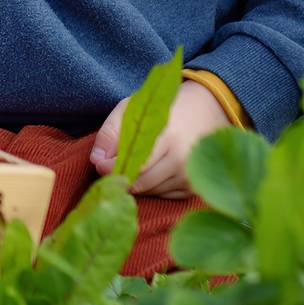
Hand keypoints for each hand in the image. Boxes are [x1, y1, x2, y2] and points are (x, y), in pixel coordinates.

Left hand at [88, 80, 232, 199]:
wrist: (207, 111)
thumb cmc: (165, 109)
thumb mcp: (133, 108)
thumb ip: (111, 132)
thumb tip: (97, 160)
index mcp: (168, 138)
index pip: (136, 166)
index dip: (113, 168)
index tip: (100, 164)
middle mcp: (182, 161)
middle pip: (140, 184)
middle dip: (121, 177)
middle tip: (112, 166)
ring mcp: (190, 177)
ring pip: (149, 192)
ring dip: (136, 182)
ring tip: (134, 163)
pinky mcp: (194, 188)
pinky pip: (162, 196)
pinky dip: (152, 187)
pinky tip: (152, 170)